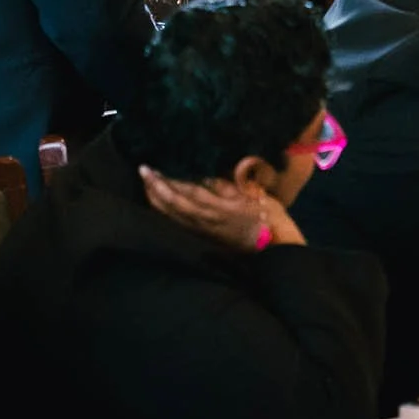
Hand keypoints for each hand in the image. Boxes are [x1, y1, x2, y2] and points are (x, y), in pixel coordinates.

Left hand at [139, 167, 303, 250]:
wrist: (276, 250)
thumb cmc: (269, 219)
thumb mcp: (253, 195)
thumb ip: (229, 186)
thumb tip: (205, 176)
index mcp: (218, 209)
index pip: (185, 193)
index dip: (165, 181)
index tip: (150, 167)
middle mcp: (205, 221)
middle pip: (172, 205)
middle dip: (155, 188)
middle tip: (143, 170)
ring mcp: (203, 231)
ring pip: (172, 215)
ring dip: (156, 200)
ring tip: (146, 184)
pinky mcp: (204, 237)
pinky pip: (178, 223)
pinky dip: (165, 212)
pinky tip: (159, 205)